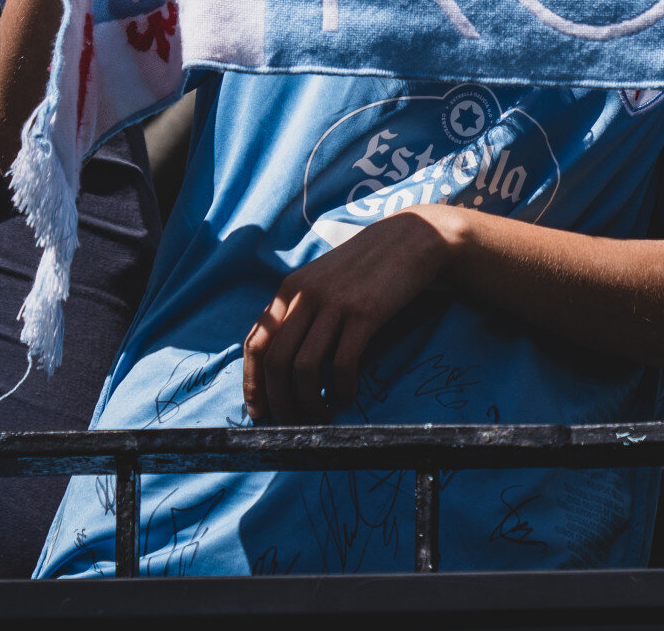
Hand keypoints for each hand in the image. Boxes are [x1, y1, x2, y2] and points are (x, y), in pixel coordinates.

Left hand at [242, 206, 462, 422]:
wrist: (411, 239)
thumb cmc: (365, 267)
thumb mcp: (322, 281)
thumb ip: (300, 312)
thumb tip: (283, 365)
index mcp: (289, 289)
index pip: (256, 344)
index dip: (253, 384)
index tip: (259, 412)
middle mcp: (305, 296)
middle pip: (276, 362)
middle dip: (279, 402)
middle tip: (291, 424)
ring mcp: (334, 304)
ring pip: (305, 368)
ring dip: (309, 403)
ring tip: (321, 416)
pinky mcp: (365, 313)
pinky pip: (343, 364)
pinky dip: (341, 390)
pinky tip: (346, 398)